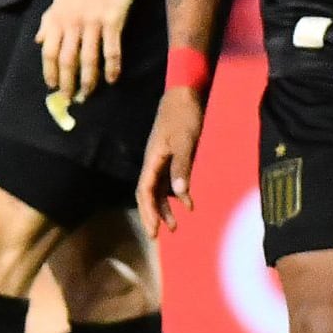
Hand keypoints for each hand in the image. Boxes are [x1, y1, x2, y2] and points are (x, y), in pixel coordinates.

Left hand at [36, 0, 137, 103]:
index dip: (50, 71)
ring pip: (88, 58)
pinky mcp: (113, 21)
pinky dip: (112, 67)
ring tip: (88, 94)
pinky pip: (112, 50)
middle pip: (67, 59)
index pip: (49, 51)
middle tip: (69, 98)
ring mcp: (93, 23)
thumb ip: (48, 20)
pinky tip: (112, 79)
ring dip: (88, 80)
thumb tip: (38, 41)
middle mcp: (72, 23)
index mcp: (57, 18)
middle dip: (67, 82)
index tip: (51, 86)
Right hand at [137, 87, 206, 234]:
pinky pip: (169, 181)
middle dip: (151, 214)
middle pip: (147, 194)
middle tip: (156, 236)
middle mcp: (154, 162)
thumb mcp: (186, 142)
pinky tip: (187, 205)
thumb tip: (178, 194)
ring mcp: (162, 160)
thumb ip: (182, 167)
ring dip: (164, 208)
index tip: (154, 230)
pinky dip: (177, 195)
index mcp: (153, 159)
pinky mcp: (171, 157)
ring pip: (158, 190)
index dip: (148, 211)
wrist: (184, 96)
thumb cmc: (184, 117)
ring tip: (173, 226)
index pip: (144, 190)